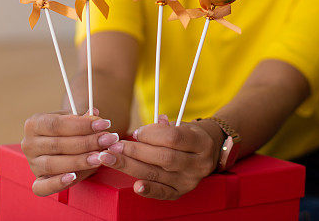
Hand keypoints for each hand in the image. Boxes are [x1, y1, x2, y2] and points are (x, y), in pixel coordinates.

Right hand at [21, 109, 120, 195]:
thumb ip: (85, 119)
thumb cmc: (71, 131)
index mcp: (34, 123)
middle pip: (58, 144)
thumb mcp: (76, 122)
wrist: (64, 146)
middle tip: (108, 140)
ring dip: (79, 161)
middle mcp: (29, 144)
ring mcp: (32, 164)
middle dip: (87, 142)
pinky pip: (42, 187)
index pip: (57, 124)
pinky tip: (73, 177)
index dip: (82, 125)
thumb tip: (93, 115)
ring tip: (100, 157)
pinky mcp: (37, 181)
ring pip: (53, 164)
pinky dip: (58, 183)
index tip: (104, 124)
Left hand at [97, 115, 222, 199]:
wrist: (208, 152)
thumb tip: (140, 134)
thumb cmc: (188, 135)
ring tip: (110, 158)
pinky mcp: (181, 192)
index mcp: (201, 142)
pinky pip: (162, 193)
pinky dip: (148, 190)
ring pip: (157, 174)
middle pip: (163, 157)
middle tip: (114, 146)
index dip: (151, 134)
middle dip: (135, 151)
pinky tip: (135, 186)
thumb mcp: (182, 125)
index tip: (135, 132)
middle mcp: (198, 164)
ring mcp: (190, 181)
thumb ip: (162, 128)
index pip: (173, 138)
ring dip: (130, 166)